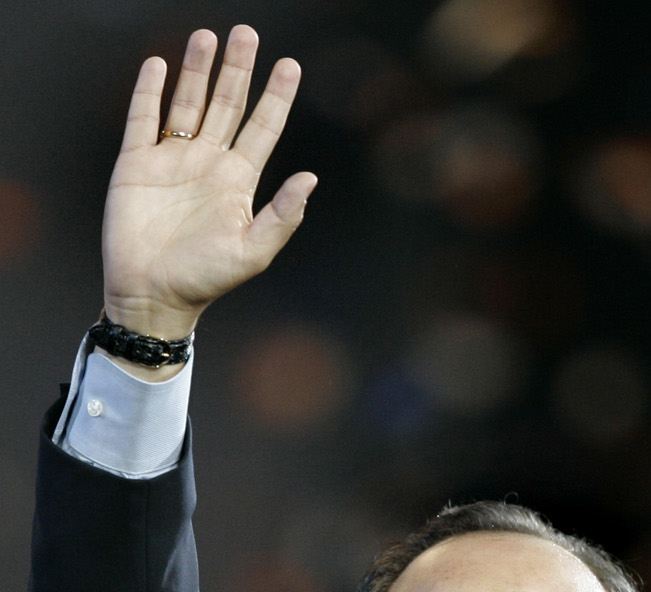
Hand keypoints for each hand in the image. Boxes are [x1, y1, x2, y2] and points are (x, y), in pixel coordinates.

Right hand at [102, 27, 313, 345]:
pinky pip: (143, 120)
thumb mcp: (254, 251)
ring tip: (206, 36)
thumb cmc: (207, 278)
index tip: (290, 65)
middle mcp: (208, 161)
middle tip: (247, 33)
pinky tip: (158, 65)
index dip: (277, 96)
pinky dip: (149, 92)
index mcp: (240, 179)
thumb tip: (311, 179)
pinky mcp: (136, 164)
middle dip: (238, 69)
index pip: (263, 127)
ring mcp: (172, 159)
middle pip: (227, 104)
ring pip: (186, 102)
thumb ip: (283, 215)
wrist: (154, 294)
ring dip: (196, 70)